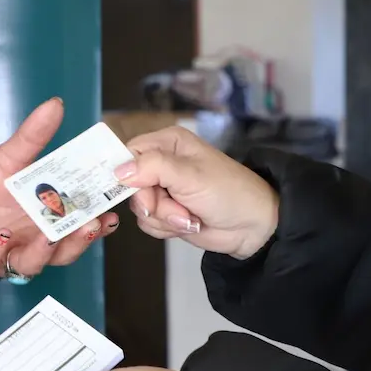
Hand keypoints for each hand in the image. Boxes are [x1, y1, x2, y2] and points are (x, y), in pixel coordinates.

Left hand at [0, 98, 118, 280]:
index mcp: (46, 219)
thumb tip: (55, 104)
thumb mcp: (8, 158)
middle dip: (78, 241)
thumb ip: (33, 137)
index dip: (98, 224)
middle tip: (90, 225)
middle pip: (64, 250)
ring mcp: (7, 253)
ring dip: (44, 252)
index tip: (112, 213)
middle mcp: (32, 241)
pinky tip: (2, 237)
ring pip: (33, 263)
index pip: (79, 226)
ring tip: (49, 236)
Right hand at [115, 128, 279, 257]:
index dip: (125, 174)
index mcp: (167, 143)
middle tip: (177, 207)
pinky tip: (188, 225)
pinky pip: (148, 223)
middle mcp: (162, 164)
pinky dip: (166, 228)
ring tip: (190, 217)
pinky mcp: (166, 213)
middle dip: (153, 202)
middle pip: (130, 185)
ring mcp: (164, 190)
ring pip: (139, 208)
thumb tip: (118, 171)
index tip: (133, 190)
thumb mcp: (190, 175)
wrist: (252, 226)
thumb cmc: (228, 191)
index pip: (128, 153)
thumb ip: (153, 168)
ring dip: (164, 218)